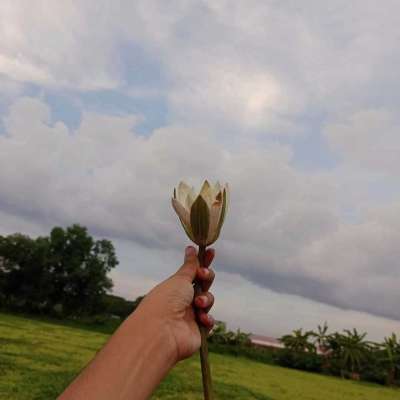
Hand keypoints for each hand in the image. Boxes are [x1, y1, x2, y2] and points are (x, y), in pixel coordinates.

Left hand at [134, 245, 215, 362]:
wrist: (162, 331)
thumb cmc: (166, 301)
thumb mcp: (180, 279)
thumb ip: (190, 266)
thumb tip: (191, 248)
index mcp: (176, 286)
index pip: (193, 271)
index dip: (203, 261)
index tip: (211, 250)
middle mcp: (183, 299)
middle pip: (203, 284)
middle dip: (206, 278)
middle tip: (203, 275)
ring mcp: (190, 314)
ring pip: (208, 300)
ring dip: (206, 299)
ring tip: (198, 303)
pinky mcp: (197, 330)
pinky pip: (209, 321)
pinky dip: (207, 318)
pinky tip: (201, 318)